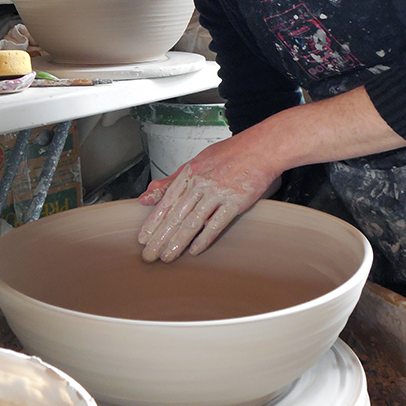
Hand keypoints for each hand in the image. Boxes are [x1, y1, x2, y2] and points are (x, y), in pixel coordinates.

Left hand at [137, 134, 278, 262]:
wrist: (261, 149)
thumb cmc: (231, 153)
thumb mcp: (196, 161)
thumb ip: (172, 181)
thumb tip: (146, 197)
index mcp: (189, 173)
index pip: (165, 202)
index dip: (153, 223)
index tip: (143, 238)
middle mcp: (200, 183)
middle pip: (175, 216)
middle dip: (160, 239)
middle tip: (149, 255)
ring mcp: (217, 193)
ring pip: (192, 223)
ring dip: (177, 243)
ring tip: (167, 257)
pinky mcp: (234, 202)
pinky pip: (215, 225)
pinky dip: (204, 239)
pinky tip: (194, 251)